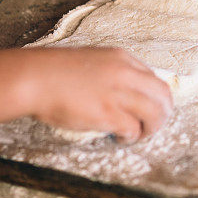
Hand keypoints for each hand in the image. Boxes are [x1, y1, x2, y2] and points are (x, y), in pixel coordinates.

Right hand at [30, 47, 172, 141]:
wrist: (35, 78)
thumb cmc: (55, 72)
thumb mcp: (93, 61)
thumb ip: (111, 72)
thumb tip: (122, 91)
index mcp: (122, 58)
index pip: (154, 78)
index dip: (155, 97)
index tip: (148, 108)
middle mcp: (125, 74)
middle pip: (163, 95)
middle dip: (163, 113)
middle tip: (153, 125)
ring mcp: (118, 93)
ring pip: (155, 113)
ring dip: (152, 128)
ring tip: (140, 134)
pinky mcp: (108, 113)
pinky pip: (133, 128)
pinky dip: (132, 137)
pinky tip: (120, 138)